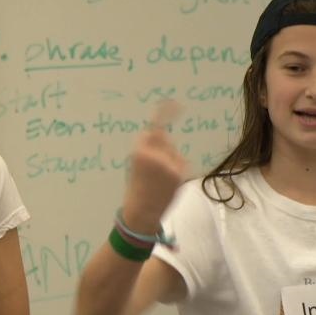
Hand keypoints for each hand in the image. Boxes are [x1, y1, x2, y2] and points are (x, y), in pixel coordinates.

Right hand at [122, 101, 187, 231]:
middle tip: (156, 164)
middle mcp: (156, 155)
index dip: (164, 112)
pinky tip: (168, 181)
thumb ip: (146, 148)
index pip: (154, 127)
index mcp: (139, 151)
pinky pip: (181, 163)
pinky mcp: (180, 173)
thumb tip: (162, 133)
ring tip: (160, 177)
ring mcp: (170, 164)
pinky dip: (176, 168)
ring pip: (173, 151)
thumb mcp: (134, 164)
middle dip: (162, 145)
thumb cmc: (135, 188)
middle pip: (164, 139)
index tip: (173, 103)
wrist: (142, 212)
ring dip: (170, 158)